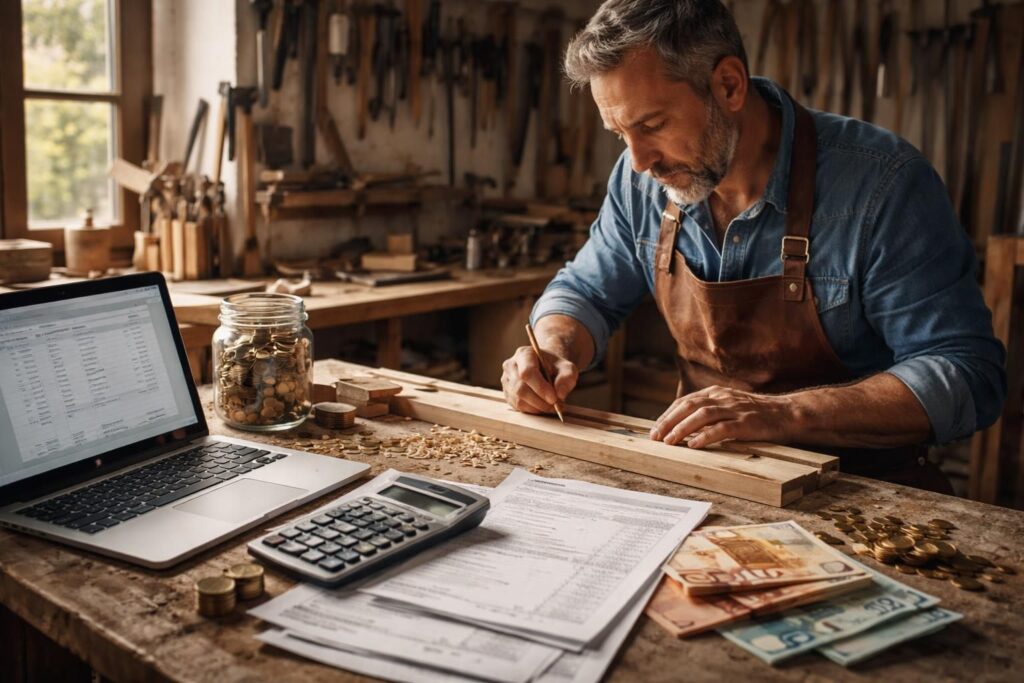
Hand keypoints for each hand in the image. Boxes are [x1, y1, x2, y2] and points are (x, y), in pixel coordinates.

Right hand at [501, 345, 578, 413]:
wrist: (546, 368)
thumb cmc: (556, 367)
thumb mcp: (568, 368)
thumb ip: (567, 378)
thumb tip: (559, 394)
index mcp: (524, 354)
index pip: (527, 372)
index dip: (540, 387)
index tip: (554, 398)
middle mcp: (510, 366)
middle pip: (521, 388)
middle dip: (540, 401)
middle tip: (556, 405)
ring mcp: (506, 380)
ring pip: (518, 400)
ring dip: (538, 407)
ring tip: (552, 406)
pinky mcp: (507, 393)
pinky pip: (517, 407)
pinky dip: (533, 410)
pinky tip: (543, 406)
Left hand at [649, 385, 796, 448]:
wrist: (788, 413)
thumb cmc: (757, 414)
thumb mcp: (730, 405)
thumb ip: (710, 411)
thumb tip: (685, 426)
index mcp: (717, 393)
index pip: (685, 401)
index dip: (668, 415)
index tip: (655, 429)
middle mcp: (723, 398)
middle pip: (689, 406)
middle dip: (669, 421)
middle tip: (655, 436)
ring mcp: (735, 409)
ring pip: (702, 415)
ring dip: (683, 428)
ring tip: (670, 441)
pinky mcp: (747, 423)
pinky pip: (723, 428)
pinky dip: (706, 436)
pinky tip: (695, 445)